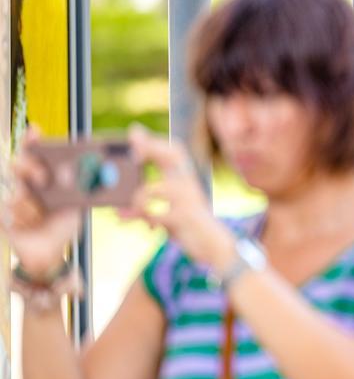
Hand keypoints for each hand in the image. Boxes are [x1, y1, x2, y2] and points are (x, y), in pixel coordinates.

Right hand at [3, 126, 82, 276]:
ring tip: (39, 215)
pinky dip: (20, 217)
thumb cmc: (63, 225)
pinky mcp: (2, 215)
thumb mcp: (77, 205)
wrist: (50, 252)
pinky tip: (26, 224)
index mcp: (44, 176)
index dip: (31, 139)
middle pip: (19, 164)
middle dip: (31, 168)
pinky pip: (6, 209)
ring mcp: (12, 198)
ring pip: (14, 190)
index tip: (35, 130)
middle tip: (44, 179)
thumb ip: (82, 188)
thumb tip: (94, 173)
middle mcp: (25, 183)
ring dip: (30, 205)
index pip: (34, 152)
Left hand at [122, 126, 235, 269]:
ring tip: (120, 212)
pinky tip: (137, 225)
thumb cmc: (188, 225)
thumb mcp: (171, 209)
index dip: (155, 142)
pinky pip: (155, 214)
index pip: (174, 151)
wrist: (212, 245)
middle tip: (131, 153)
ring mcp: (187, 200)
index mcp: (186, 178)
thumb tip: (117, 210)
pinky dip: (141, 219)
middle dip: (150, 149)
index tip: (134, 134)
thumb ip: (149, 205)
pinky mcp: (183, 218)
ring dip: (135, 200)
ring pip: (153, 189)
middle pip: (171, 156)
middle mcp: (189, 184)